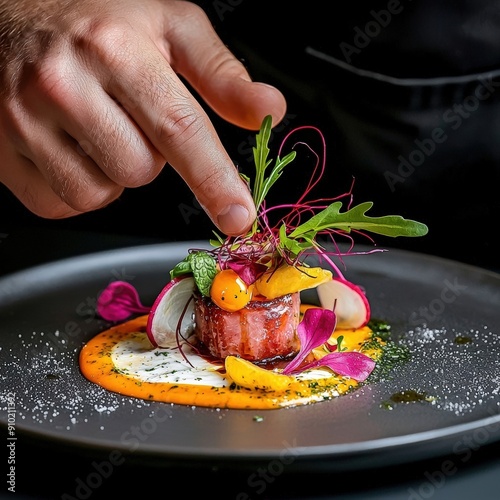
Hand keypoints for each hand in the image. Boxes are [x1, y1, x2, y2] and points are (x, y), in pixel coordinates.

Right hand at [0, 0, 285, 234]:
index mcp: (116, 49)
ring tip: (98, 131)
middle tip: (130, 120)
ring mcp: (24, 120)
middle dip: (147, 157)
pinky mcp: (2, 153)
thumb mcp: (169, 27)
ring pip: (98, 194)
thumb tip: (267, 110)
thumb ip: (222, 75)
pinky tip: (71, 148)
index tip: (237, 215)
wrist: (8, 13)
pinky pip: (60, 204)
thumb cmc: (96, 21)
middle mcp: (65, 84)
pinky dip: (78, 186)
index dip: (213, 180)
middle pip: (139, 171)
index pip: (179, 128)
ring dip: (112, 173)